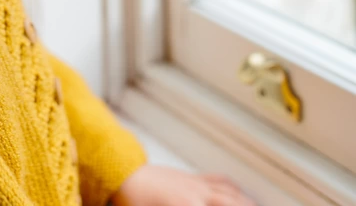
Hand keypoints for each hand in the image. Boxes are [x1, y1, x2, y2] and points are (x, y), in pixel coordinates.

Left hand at [110, 165, 257, 205]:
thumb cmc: (134, 202)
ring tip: (257, 205)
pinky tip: (239, 191)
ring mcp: (194, 183)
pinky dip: (232, 187)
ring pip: (228, 193)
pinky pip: (217, 180)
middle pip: (231, 203)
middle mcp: (196, 194)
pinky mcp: (190, 177)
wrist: (123, 177)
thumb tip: (199, 204)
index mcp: (188, 205)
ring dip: (246, 201)